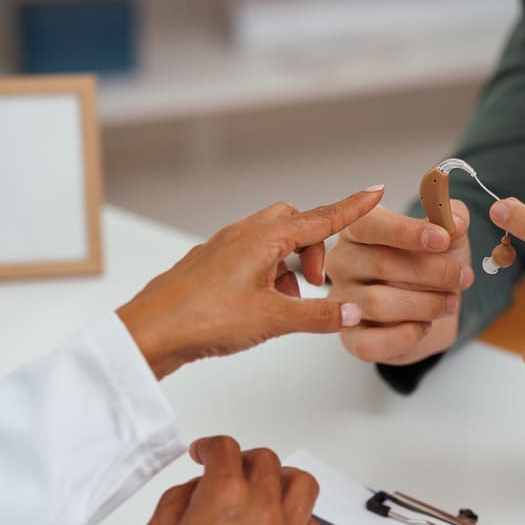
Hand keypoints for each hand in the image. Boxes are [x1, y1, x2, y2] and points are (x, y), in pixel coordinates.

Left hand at [118, 187, 384, 379]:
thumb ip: (317, 315)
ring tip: (287, 306)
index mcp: (263, 239)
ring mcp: (222, 249)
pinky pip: (248, 259)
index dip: (351, 207)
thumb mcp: (272, 320)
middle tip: (317, 284)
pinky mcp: (208, 266)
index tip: (375, 192)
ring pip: (270, 244)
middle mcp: (242, 235)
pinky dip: (265, 276)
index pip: (320, 218)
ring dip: (288, 268)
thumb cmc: (203, 318)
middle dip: (313, 248)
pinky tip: (260, 308)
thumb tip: (351, 311)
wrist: (149, 332)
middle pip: (293, 224)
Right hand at [140, 436, 323, 524]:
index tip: (205, 453)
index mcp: (225, 495)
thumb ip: (176, 501)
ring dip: (283, 478)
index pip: (224, 449)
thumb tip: (195, 490)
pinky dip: (299, 519)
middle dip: (243, 460)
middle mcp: (262, 506)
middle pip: (265, 460)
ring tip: (269, 487)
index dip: (210, 446)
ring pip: (301, 483)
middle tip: (231, 472)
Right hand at [325, 202, 474, 365]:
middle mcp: (342, 263)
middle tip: (464, 277)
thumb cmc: (430, 264)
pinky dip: (406, 336)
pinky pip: (370, 342)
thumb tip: (454, 223)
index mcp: (358, 230)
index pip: (368, 224)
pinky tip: (424, 326)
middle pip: (380, 263)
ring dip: (426, 304)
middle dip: (432, 271)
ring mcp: (342, 302)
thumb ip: (452, 219)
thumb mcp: (446, 236)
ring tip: (451, 302)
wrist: (430, 308)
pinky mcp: (350, 337)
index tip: (442, 239)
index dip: (406, 231)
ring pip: (378, 303)